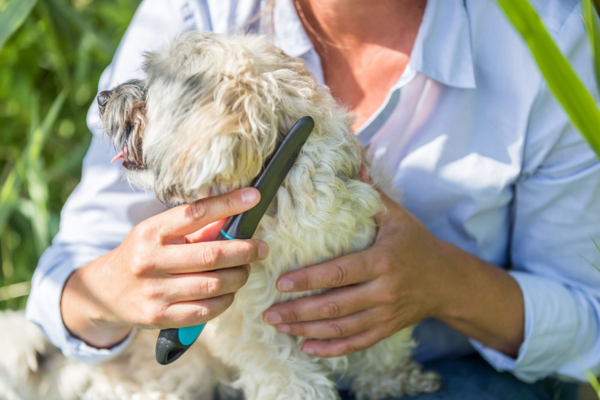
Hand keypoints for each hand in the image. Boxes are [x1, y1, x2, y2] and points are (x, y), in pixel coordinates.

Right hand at [61, 188, 268, 347]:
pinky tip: (229, 292)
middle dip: (245, 251)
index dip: (228, 203)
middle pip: (211, 255)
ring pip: (214, 285)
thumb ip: (195, 228)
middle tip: (261, 248)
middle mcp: (150, 261)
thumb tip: (236, 215)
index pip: (195, 213)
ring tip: (245, 270)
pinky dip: (226, 300)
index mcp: (150, 232)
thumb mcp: (158, 234)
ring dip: (239, 277)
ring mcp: (154, 292)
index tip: (254, 197)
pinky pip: (206, 310)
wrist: (104, 291)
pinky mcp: (159, 317)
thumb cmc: (142, 255)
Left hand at [263, 187, 524, 357]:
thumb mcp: (397, 216)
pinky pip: (356, 343)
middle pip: (335, 306)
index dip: (309, 280)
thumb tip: (352, 164)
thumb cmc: (416, 244)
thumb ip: (371, 195)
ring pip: (341, 328)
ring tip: (279, 328)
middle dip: (298, 312)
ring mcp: (385, 314)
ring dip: (307, 331)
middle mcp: (384, 291)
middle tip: (268, 314)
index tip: (280, 284)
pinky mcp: (387, 329)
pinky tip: (307, 347)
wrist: (448, 281)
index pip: (340, 273)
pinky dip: (331, 349)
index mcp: (382, 260)